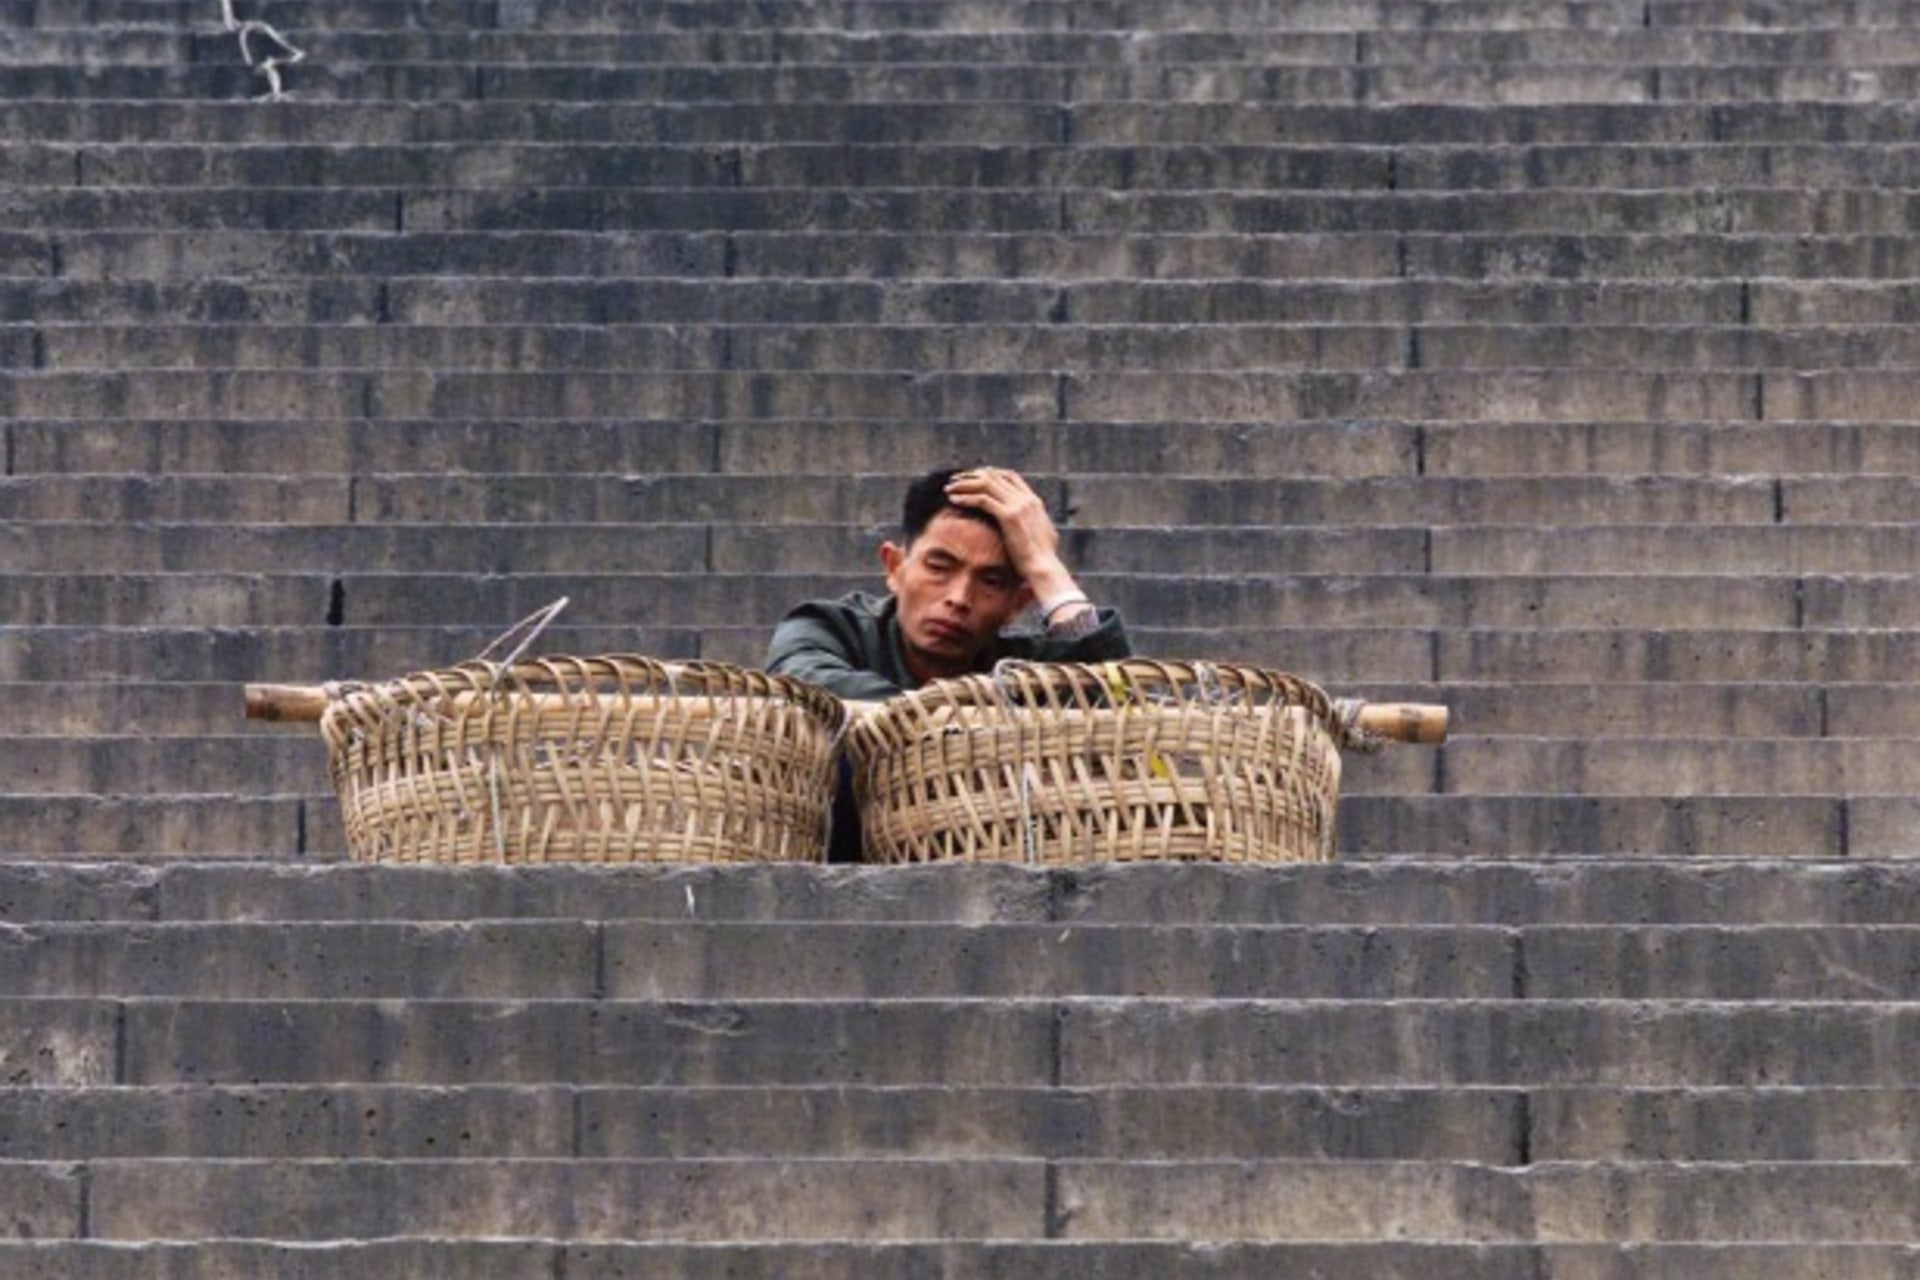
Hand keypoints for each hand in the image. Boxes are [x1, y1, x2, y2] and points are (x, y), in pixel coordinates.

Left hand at [943, 468, 1082, 608]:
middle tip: (955, 479)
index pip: (1010, 476)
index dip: (990, 474)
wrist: (1044, 568)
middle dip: (972, 475)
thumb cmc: (1041, 559)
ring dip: (965, 483)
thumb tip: (1031, 525)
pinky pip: (982, 500)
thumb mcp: (1041, 536)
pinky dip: (966, 497)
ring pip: (986, 484)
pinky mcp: (1009, 516)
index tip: (974, 478)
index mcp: (1034, 501)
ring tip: (949, 488)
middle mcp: (1026, 499)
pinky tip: (953, 500)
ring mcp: (1019, 506)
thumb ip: (1033, 525)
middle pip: (995, 476)